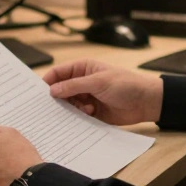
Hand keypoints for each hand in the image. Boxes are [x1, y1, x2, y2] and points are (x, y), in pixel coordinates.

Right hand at [44, 58, 163, 125]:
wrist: (146, 102)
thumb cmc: (125, 85)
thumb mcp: (98, 82)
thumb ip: (74, 86)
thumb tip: (52, 90)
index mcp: (83, 68)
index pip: (59, 73)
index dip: (48, 81)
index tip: (39, 94)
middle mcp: (82, 82)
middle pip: (61, 90)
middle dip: (58, 98)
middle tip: (53, 108)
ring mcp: (87, 97)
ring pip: (69, 104)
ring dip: (71, 108)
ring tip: (85, 108)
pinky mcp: (92, 112)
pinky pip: (78, 115)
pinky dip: (79, 116)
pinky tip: (89, 114)